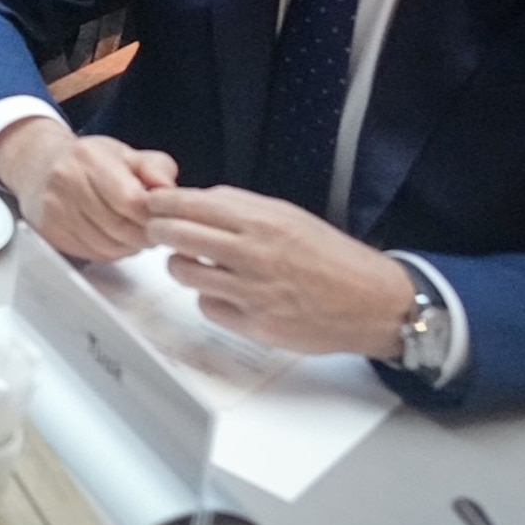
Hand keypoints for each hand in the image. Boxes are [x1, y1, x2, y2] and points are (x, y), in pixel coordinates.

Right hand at [0, 118, 174, 260]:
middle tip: (150, 229)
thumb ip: (155, 168)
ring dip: (127, 246)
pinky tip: (109, 236)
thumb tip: (169, 189)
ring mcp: (53, 208)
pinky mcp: (48, 231)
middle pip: (120, 227)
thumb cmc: (87, 162)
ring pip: (107, 246)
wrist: (37, 166)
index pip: (132, 201)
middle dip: (143, 234)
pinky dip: (108, 252)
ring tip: (129, 231)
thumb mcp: (125, 154)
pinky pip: (91, 254)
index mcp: (89, 157)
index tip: (160, 216)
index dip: (152, 215)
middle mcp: (65, 181)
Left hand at [146, 187, 418, 358]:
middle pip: (175, 235)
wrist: (374, 302)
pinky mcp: (256, 325)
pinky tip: (225, 293)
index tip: (151, 204)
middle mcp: (254, 254)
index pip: (189, 204)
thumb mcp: (289, 215)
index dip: (161, 203)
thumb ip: (240, 207)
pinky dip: (209, 299)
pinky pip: (206, 307)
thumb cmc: (331, 256)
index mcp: (263, 221)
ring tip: (195, 263)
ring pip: (183, 272)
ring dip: (180, 265)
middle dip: (158, 231)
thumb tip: (194, 199)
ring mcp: (253, 292)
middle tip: (159, 232)